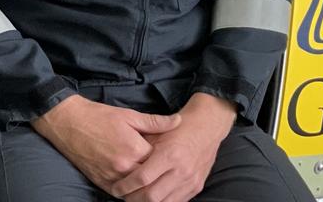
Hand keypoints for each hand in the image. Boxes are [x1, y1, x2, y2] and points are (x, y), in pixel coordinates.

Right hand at [32, 95, 180, 193]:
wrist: (67, 122)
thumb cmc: (98, 116)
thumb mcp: (128, 115)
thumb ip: (155, 122)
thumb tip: (177, 122)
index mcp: (134, 148)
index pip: (160, 162)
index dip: (166, 159)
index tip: (170, 155)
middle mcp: (124, 166)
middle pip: (150, 178)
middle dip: (158, 175)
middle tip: (165, 172)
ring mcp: (111, 176)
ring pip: (137, 191)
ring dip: (145, 187)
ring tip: (153, 183)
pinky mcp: (101, 182)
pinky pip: (121, 194)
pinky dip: (129, 192)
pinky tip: (135, 187)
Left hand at [114, 93, 235, 201]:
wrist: (206, 128)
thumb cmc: (177, 129)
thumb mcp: (156, 131)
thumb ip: (140, 148)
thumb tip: (121, 163)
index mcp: (168, 154)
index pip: (142, 178)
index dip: (126, 186)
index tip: (115, 188)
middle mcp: (181, 170)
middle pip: (152, 196)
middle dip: (133, 199)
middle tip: (122, 196)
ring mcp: (191, 181)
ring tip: (135, 198)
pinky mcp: (196, 187)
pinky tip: (151, 198)